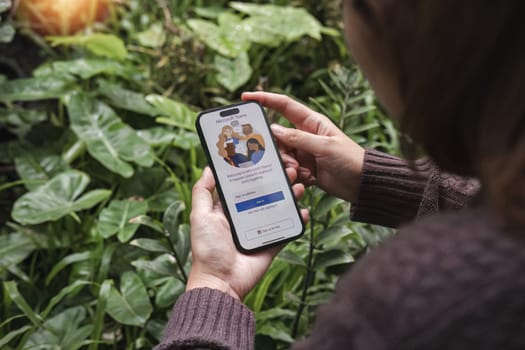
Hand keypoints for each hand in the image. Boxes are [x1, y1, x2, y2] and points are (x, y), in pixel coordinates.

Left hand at [186, 167, 307, 299]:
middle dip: (277, 181)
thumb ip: (202, 192)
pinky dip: (297, 221)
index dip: (254, 172)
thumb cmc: (207, 250)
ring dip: (290, 196)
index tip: (265, 158)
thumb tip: (209, 168)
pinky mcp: (271, 244)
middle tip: (288, 169)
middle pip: (265, 194)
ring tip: (299, 186)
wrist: (221, 283)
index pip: (243, 185)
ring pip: (278, 208)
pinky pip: (287, 230)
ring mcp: (260, 230)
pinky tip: (303, 211)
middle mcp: (244, 217)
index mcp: (227, 209)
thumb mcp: (200, 216)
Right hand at [242, 91, 364, 202]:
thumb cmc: (350, 159)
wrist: (362, 184)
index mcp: (312, 122)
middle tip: (290, 162)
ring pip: (282, 156)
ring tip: (303, 172)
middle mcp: (305, 136)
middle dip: (278, 150)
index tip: (246, 98)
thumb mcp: (324, 147)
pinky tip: (308, 179)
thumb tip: (274, 131)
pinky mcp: (304, 169)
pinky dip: (295, 176)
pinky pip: (289, 170)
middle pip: (278, 137)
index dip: (264, 99)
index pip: (284, 106)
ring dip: (289, 166)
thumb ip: (298, 138)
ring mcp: (304, 153)